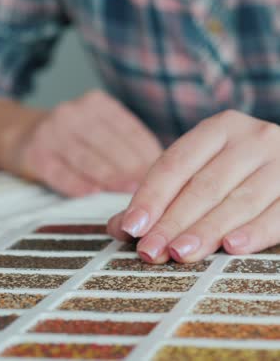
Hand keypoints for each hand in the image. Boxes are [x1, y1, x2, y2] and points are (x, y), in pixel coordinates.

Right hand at [3, 90, 161, 197]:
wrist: (20, 134)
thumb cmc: (71, 137)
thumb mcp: (98, 127)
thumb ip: (124, 143)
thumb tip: (159, 171)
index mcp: (96, 103)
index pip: (130, 130)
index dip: (147, 155)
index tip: (165, 177)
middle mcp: (73, 112)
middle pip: (110, 145)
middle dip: (132, 170)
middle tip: (151, 192)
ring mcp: (51, 132)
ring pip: (87, 159)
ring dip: (110, 179)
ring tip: (128, 196)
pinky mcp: (35, 154)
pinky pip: (60, 173)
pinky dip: (77, 185)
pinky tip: (91, 195)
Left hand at [107, 110, 279, 261]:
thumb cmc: (235, 171)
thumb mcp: (199, 169)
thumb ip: (160, 196)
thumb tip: (119, 227)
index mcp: (217, 129)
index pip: (175, 164)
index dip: (151, 197)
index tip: (132, 226)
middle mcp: (250, 138)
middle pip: (203, 186)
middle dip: (172, 222)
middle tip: (150, 251)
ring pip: (237, 201)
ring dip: (206, 230)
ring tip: (180, 254)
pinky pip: (278, 214)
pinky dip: (255, 232)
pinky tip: (231, 247)